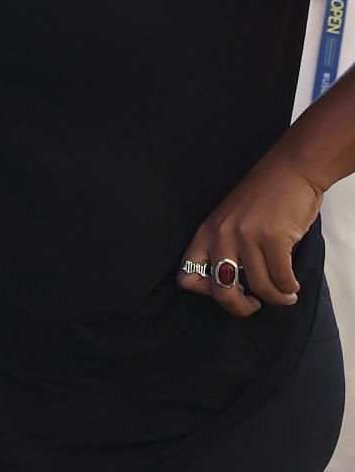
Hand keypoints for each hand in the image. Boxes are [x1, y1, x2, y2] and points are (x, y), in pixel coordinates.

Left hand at [177, 148, 323, 316]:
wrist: (290, 171)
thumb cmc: (263, 200)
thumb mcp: (230, 222)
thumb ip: (226, 248)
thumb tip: (231, 287)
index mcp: (205, 233)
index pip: (186, 276)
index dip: (207, 292)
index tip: (229, 290)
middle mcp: (220, 235)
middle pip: (220, 291)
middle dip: (240, 308)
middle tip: (255, 305)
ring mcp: (246, 236)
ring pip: (259, 288)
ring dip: (277, 298)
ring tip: (286, 294)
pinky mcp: (273, 237)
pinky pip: (280, 278)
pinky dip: (289, 287)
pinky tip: (292, 284)